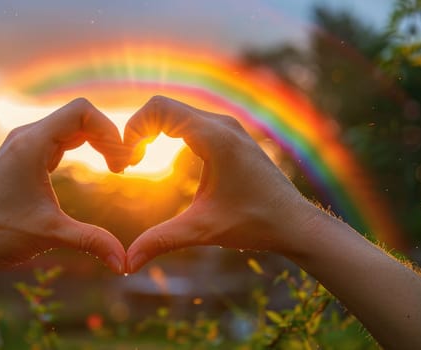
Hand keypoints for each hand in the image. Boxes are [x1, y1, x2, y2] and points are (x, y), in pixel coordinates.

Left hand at [0, 98, 128, 273]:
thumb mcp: (51, 235)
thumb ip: (92, 241)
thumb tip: (125, 263)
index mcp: (30, 145)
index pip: (81, 112)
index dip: (109, 130)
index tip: (123, 161)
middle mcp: (26, 136)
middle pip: (79, 116)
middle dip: (107, 136)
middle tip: (125, 166)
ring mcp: (23, 144)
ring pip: (70, 125)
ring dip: (96, 140)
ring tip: (116, 167)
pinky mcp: (24, 155)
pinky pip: (60, 138)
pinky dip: (83, 146)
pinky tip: (97, 166)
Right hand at [124, 96, 318, 272]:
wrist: (294, 223)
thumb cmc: (254, 224)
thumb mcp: (202, 231)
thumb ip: (161, 241)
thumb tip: (126, 264)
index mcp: (215, 138)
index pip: (159, 108)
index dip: (133, 129)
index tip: (127, 162)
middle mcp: (222, 124)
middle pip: (163, 106)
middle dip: (138, 130)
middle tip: (129, 163)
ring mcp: (227, 127)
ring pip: (176, 112)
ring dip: (152, 130)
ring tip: (138, 160)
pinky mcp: (229, 135)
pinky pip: (189, 120)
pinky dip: (167, 132)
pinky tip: (159, 156)